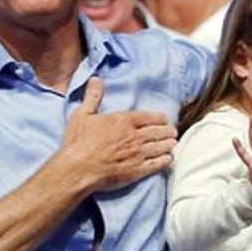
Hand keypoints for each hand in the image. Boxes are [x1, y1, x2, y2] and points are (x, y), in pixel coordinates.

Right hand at [56, 77, 177, 192]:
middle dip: (167, 131)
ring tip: (173, 143)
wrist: (78, 168)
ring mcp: (137, 153)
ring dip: (169, 144)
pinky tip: (168, 159)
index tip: (165, 119)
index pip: (147, 117)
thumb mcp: (82, 115)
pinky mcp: (137, 170)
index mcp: (123, 121)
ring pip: (160, 147)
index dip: (159, 118)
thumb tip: (96, 80)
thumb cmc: (78, 142)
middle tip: (173, 131)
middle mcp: (134, 136)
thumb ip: (92, 97)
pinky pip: (156, 164)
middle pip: (157, 131)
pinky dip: (165, 161)